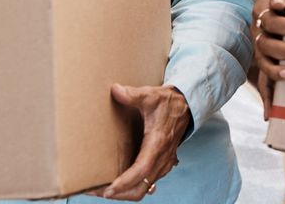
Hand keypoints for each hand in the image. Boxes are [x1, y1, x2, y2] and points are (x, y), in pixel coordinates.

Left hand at [101, 84, 190, 199]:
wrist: (187, 106)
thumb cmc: (168, 102)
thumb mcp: (151, 95)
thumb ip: (133, 94)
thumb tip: (115, 90)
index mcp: (158, 144)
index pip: (142, 170)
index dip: (125, 182)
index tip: (108, 189)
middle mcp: (162, 158)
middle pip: (141, 188)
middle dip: (119, 194)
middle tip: (96, 191)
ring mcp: (163, 164)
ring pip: (144, 189)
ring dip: (124, 193)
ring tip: (102, 190)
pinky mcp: (162, 164)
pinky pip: (147, 183)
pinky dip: (132, 187)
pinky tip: (118, 184)